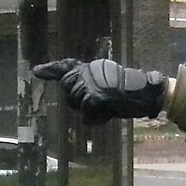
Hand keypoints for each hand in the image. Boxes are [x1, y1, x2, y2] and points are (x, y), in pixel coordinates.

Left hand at [33, 59, 168, 124]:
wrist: (148, 94)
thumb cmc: (136, 92)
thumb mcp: (111, 85)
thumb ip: (93, 88)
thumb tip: (80, 101)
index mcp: (93, 67)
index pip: (68, 67)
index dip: (52, 70)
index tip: (37, 72)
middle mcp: (88, 72)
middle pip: (68, 89)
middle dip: (78, 100)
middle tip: (100, 105)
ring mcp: (90, 85)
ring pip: (76, 103)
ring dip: (89, 110)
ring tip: (108, 108)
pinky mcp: (94, 98)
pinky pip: (87, 114)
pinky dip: (97, 118)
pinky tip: (109, 114)